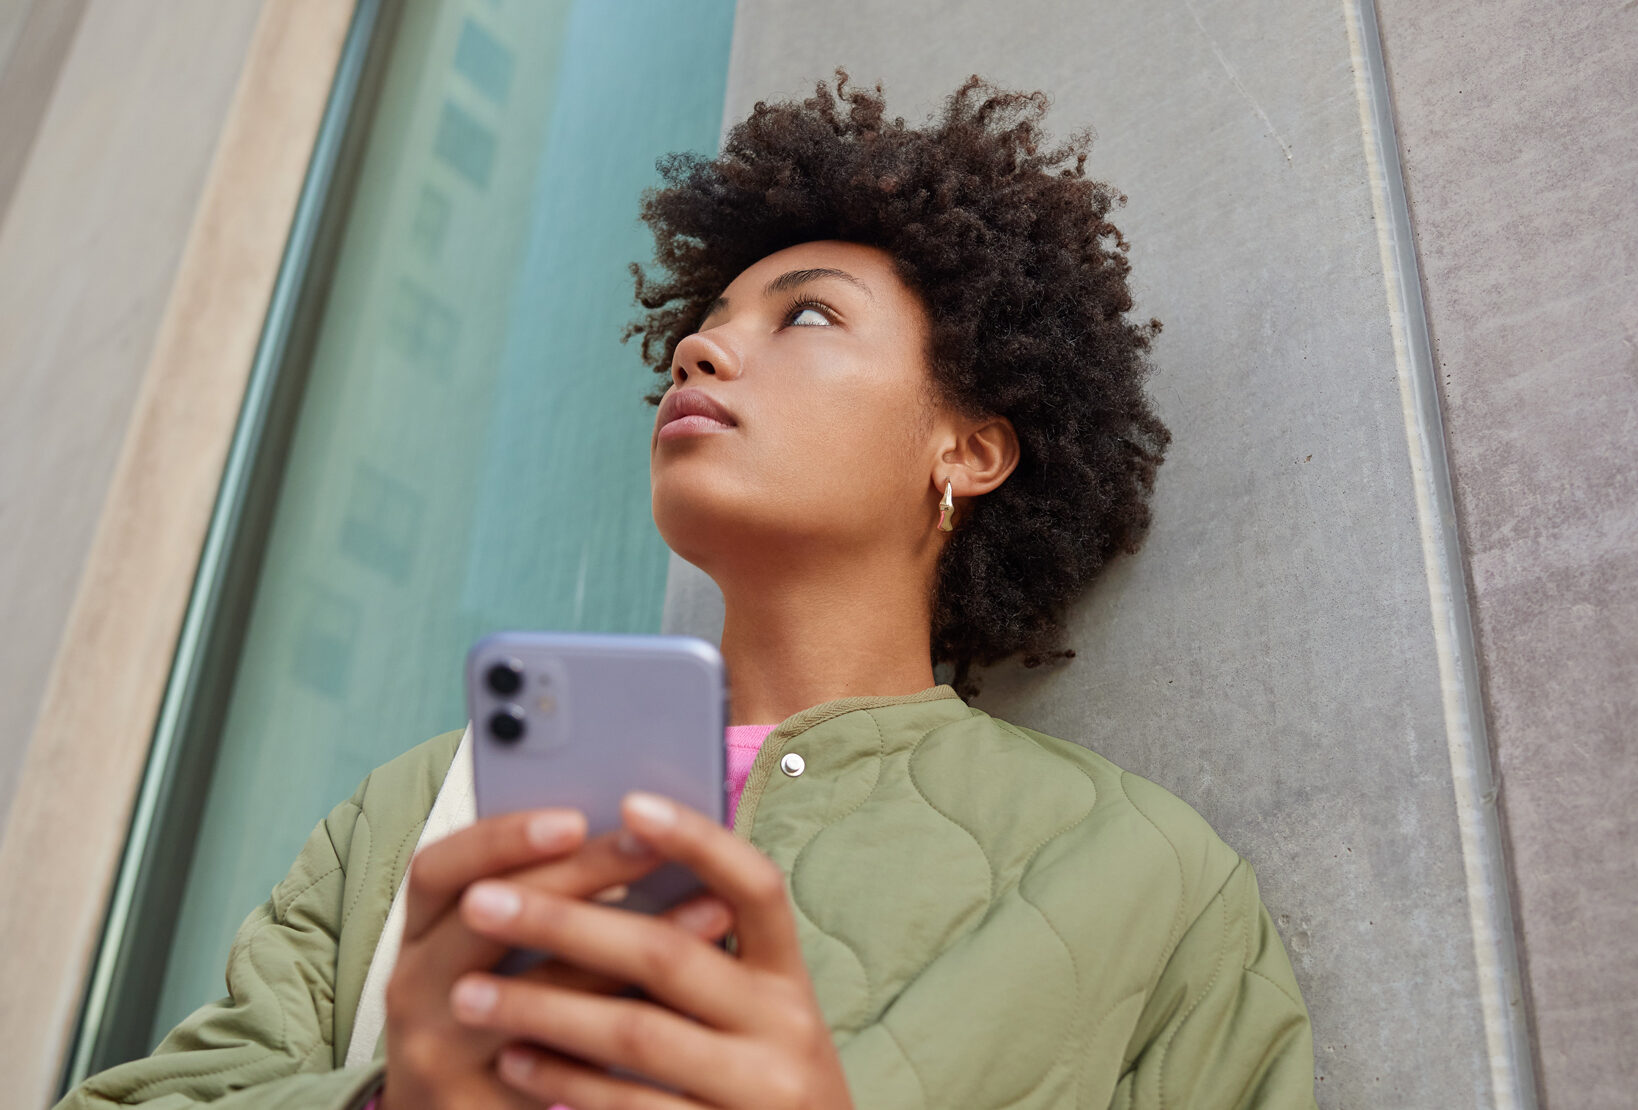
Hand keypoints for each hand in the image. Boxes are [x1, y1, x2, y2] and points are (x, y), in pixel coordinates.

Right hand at [378, 808, 735, 1108]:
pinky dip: (624, 1026)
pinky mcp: (474, 1106)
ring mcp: (438, 1055)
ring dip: (622, 949)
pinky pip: (559, 1066)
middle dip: (575, 878)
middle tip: (653, 847)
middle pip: (482, 922)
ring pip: (529, 997)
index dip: (502, 839)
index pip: (438, 870)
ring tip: (709, 912)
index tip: (574, 817)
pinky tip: (685, 1002)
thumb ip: (547, 897)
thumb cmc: (496, 1017)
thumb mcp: (497, 954)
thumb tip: (646, 830)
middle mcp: (414, 990)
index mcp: (419, 936)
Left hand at [449, 792, 853, 1109]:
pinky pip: (627, 1105)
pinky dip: (563, 1080)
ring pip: (635, 1032)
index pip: (757, 887)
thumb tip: (613, 865)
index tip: (628, 803)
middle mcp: (785, 1028)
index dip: (699, 840)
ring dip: (542, 1007)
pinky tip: (514, 1059)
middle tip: (482, 903)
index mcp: (791, 979)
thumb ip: (708, 958)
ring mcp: (756, 1092)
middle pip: (668, 954)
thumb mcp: (756, 1017)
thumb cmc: (754, 1082)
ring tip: (469, 993)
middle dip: (566, 921)